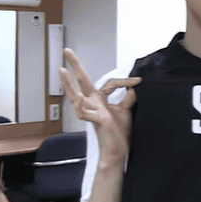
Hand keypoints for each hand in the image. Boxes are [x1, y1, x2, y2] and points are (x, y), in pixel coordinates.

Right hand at [60, 49, 140, 164]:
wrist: (118, 149)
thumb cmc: (118, 131)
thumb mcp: (125, 110)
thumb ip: (127, 97)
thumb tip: (133, 85)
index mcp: (100, 100)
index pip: (109, 83)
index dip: (125, 80)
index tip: (138, 80)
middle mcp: (93, 103)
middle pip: (82, 82)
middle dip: (75, 66)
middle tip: (67, 51)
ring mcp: (92, 112)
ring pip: (76, 97)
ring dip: (68, 85)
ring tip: (62, 72)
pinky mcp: (95, 121)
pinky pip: (83, 113)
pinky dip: (81, 107)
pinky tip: (78, 99)